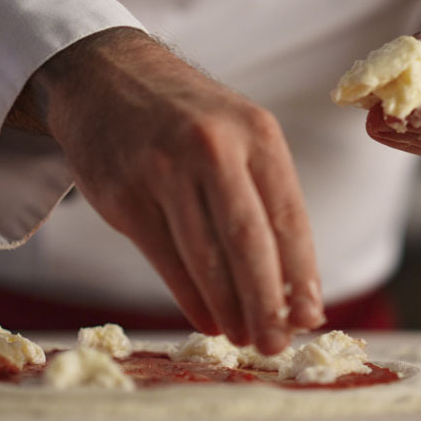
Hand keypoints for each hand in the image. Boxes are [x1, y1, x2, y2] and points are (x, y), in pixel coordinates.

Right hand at [15, 28, 322, 353]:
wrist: (110, 77)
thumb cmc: (191, 116)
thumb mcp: (242, 134)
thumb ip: (266, 197)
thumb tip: (292, 281)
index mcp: (257, 134)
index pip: (288, 217)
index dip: (302, 274)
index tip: (310, 316)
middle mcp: (212, 148)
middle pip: (248, 242)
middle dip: (267, 303)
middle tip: (278, 343)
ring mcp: (162, 170)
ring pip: (204, 257)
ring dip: (229, 307)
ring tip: (245, 337)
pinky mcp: (123, 194)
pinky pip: (165, 258)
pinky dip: (190, 297)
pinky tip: (207, 318)